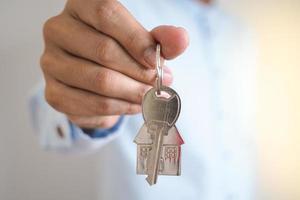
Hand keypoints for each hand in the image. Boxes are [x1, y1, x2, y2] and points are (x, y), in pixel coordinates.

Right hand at [40, 0, 188, 128]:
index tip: (157, 62)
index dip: (137, 40)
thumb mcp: (142, 42)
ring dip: (132, 93)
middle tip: (159, 83)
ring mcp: (51, 62)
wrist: (95, 76)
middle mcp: (58, 30)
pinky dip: (119, 109)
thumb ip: (161, 40)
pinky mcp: (53, 92)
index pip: (107, 15)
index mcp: (80, 7)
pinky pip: (91, 105)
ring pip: (98, 80)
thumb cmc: (119, 52)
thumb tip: (181, 39)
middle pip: (104, 50)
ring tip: (149, 96)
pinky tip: (132, 106)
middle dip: (139, 72)